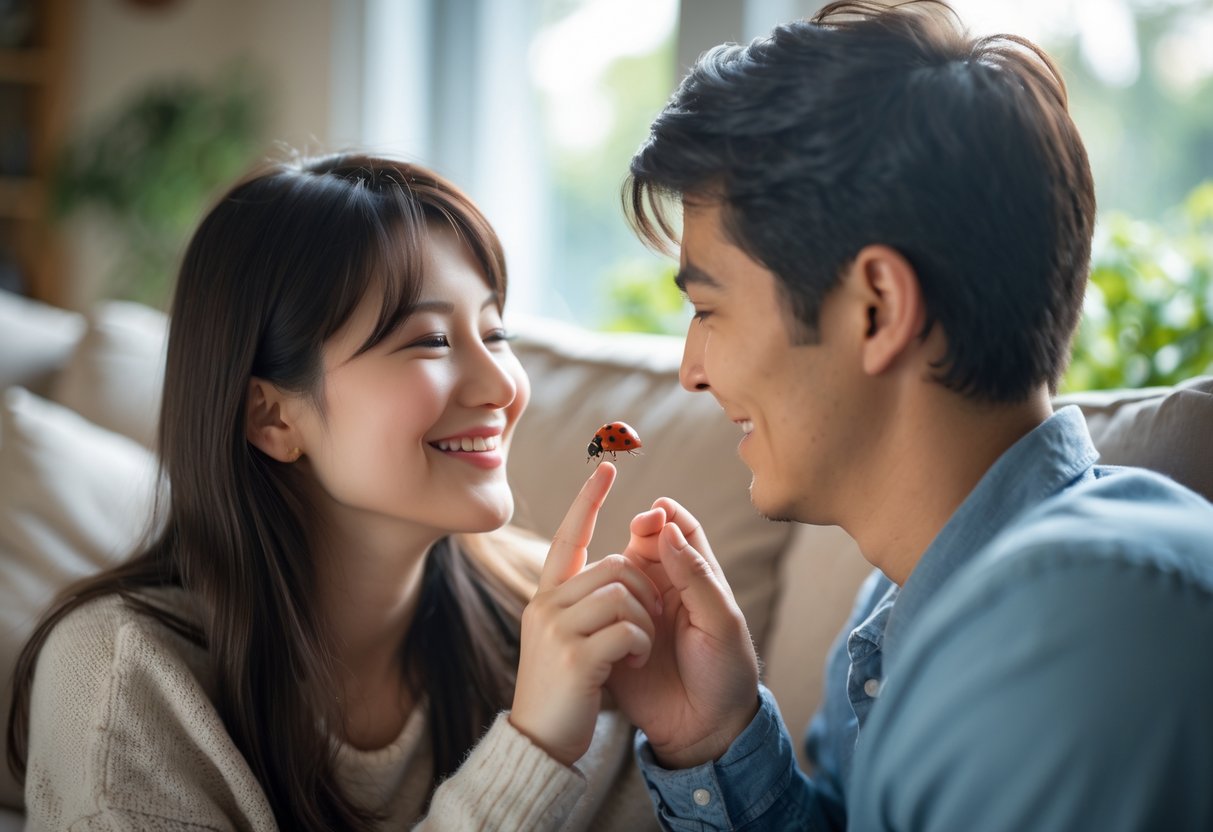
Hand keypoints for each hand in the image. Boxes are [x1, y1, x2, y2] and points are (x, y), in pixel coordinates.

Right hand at [510, 462, 662, 766]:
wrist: (545, 749)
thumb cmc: (566, 696)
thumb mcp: (573, 640)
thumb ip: (592, 600)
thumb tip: (620, 557)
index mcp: (549, 597)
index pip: (568, 537)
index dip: (587, 502)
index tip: (606, 468)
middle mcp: (546, 605)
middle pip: (614, 567)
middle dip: (643, 595)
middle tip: (642, 633)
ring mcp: (556, 629)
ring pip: (623, 593)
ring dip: (644, 624)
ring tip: (635, 653)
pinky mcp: (574, 657)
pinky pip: (628, 628)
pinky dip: (642, 645)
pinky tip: (632, 667)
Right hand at [607, 498, 759, 768]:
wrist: (705, 732)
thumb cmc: (723, 674)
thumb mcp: (721, 623)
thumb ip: (696, 575)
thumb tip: (664, 528)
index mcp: (687, 578)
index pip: (672, 528)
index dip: (661, 516)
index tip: (652, 515)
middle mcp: (655, 591)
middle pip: (637, 549)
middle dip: (642, 561)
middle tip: (658, 596)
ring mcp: (629, 616)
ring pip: (614, 579)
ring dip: (634, 600)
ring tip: (653, 631)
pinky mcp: (606, 646)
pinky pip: (601, 621)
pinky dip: (620, 633)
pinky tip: (638, 657)